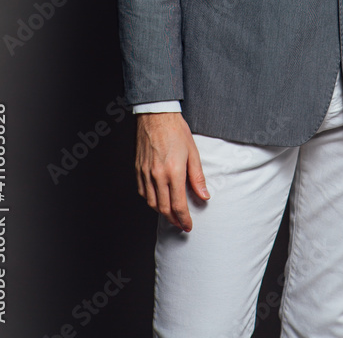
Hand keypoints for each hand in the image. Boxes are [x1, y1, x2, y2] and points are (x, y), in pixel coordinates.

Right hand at [135, 112, 209, 230]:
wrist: (157, 116)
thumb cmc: (176, 131)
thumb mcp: (193, 153)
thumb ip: (198, 177)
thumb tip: (204, 196)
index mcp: (173, 172)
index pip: (178, 205)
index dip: (184, 219)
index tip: (188, 226)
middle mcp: (157, 175)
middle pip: (164, 208)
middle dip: (173, 220)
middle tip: (181, 224)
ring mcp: (145, 173)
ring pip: (151, 202)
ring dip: (162, 212)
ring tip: (171, 214)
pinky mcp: (138, 169)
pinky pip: (142, 192)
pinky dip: (150, 200)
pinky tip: (158, 198)